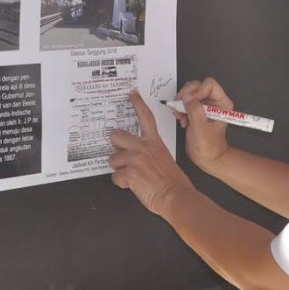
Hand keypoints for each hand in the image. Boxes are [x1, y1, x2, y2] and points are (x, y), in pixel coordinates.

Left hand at [109, 90, 194, 215]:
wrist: (175, 195)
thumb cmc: (173, 181)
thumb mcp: (164, 158)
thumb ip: (150, 153)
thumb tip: (138, 156)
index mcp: (154, 142)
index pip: (145, 117)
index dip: (137, 103)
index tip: (132, 94)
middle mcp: (142, 147)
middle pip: (116, 135)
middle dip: (116, 145)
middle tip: (123, 155)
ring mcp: (134, 159)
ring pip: (113, 160)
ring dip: (119, 169)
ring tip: (133, 176)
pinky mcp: (128, 173)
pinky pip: (115, 177)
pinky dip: (122, 183)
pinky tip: (133, 185)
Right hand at [173, 78, 231, 173]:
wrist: (207, 157)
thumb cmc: (209, 147)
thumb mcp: (201, 128)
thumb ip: (194, 110)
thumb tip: (187, 97)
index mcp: (221, 103)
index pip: (209, 85)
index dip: (197, 91)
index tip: (189, 102)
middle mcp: (214, 102)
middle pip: (197, 86)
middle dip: (186, 95)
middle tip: (180, 106)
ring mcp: (204, 105)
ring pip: (189, 92)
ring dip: (181, 102)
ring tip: (180, 114)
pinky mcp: (196, 109)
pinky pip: (185, 101)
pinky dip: (180, 108)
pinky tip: (182, 119)